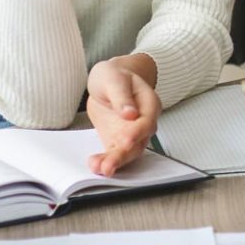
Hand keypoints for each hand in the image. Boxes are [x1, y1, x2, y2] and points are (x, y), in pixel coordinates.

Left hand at [85, 59, 160, 176]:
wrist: (108, 81)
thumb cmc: (114, 76)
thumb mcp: (115, 79)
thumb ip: (122, 96)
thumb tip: (131, 113)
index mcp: (148, 104)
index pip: (146, 121)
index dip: (137, 132)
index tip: (125, 140)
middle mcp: (143, 121)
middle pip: (138, 142)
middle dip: (123, 156)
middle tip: (109, 165)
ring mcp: (130, 132)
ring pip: (127, 152)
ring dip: (114, 162)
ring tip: (99, 168)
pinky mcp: (117, 139)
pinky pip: (114, 153)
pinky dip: (106, 161)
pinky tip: (96, 165)